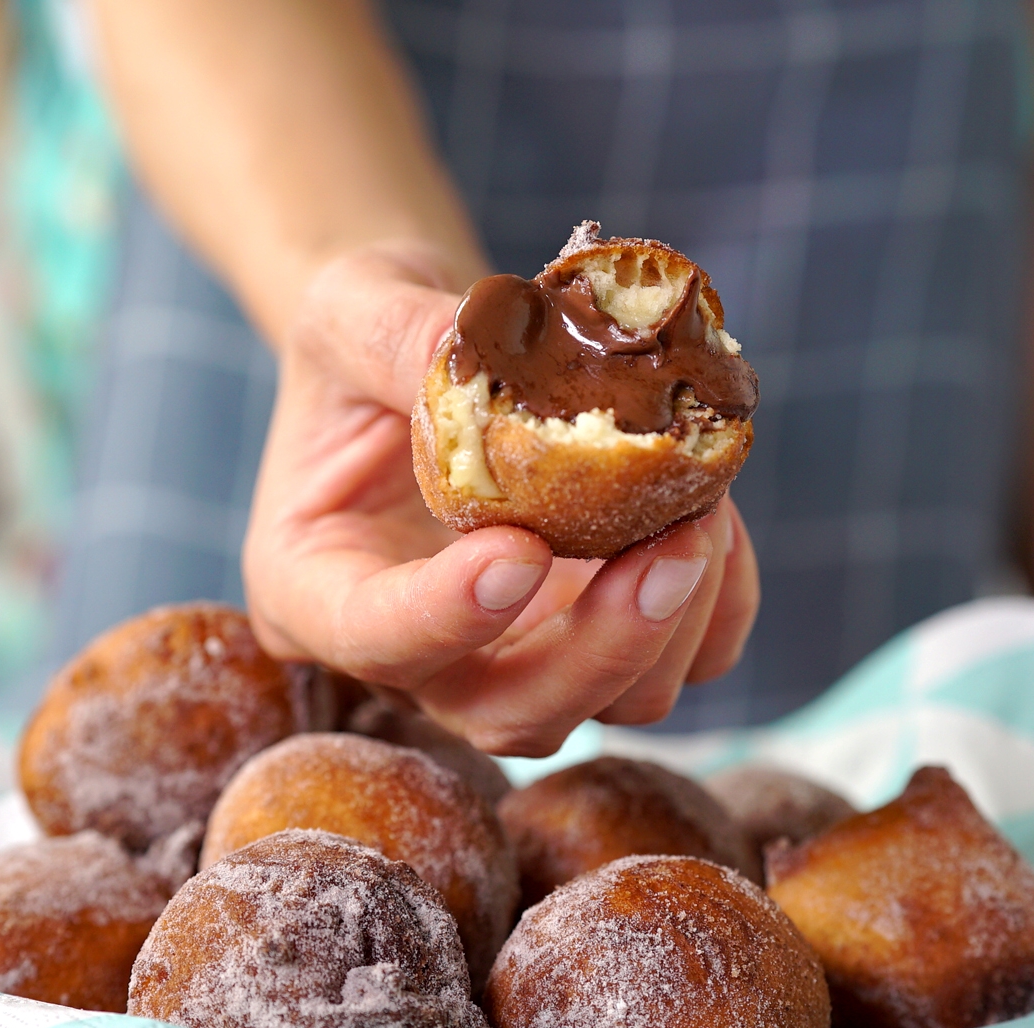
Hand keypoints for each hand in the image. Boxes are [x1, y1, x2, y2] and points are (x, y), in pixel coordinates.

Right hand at [243, 243, 759, 755]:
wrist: (432, 348)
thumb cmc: (368, 331)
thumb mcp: (354, 308)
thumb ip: (401, 336)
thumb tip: (485, 353)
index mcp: (315, 586)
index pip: (371, 638)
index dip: (447, 617)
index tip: (519, 550)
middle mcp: (417, 652)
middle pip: (508, 713)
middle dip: (601, 646)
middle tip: (671, 545)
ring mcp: (516, 658)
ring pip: (610, 707)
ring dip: (676, 620)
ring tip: (704, 500)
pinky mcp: (599, 640)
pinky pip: (682, 667)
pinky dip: (718, 606)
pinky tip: (715, 513)